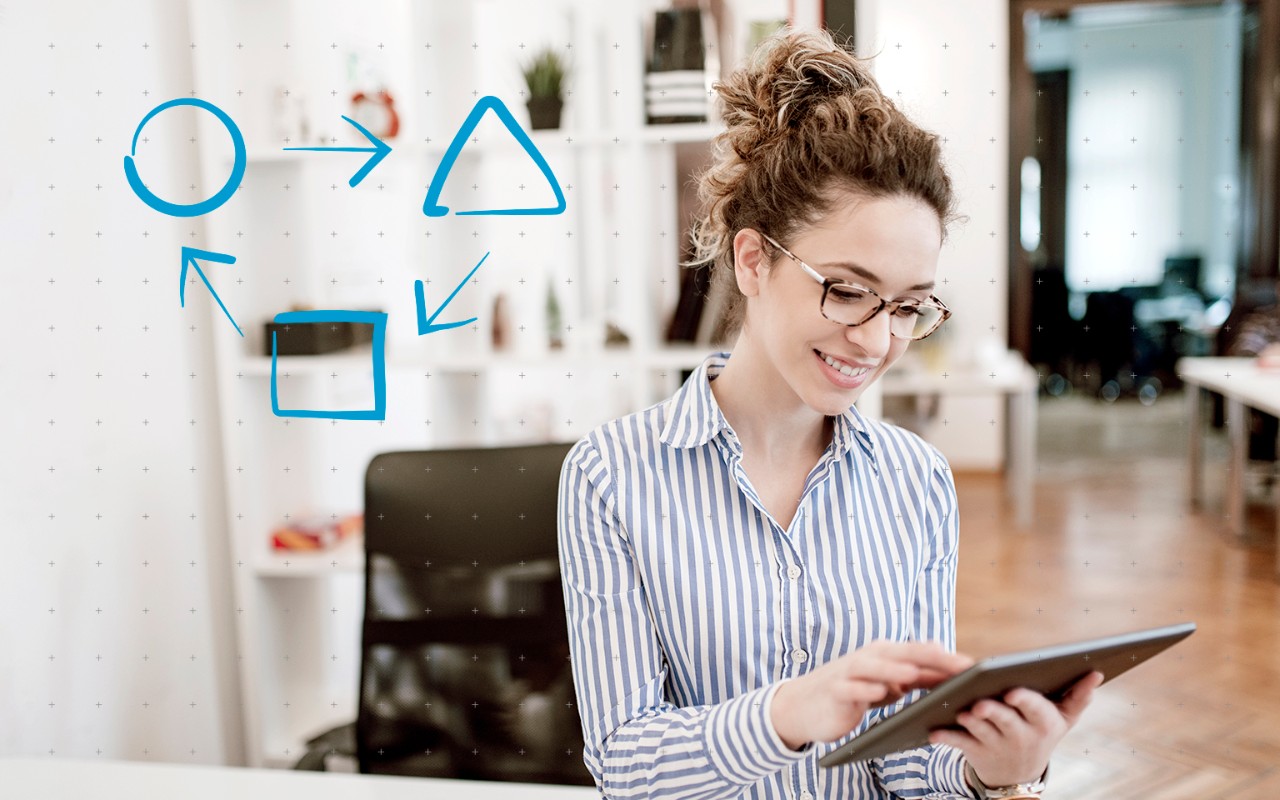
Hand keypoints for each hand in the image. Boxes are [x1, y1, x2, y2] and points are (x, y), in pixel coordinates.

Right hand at [771, 641, 973, 749]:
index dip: (947, 659)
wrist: (806, 705)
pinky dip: (863, 689)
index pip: (920, 654)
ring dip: (894, 668)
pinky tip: (878, 693)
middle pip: (902, 653)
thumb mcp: (885, 682)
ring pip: (874, 666)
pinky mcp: (834, 691)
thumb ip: (912, 670)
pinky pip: (849, 688)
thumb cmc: (851, 692)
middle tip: (958, 665)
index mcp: (884, 655)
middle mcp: (869, 658)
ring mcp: (849, 673)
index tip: (975, 666)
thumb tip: (941, 651)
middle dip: (931, 658)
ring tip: (916, 673)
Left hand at [928, 670, 1103, 786]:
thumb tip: (1096, 672)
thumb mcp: (1062, 718)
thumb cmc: (1040, 731)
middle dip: (993, 712)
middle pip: (1005, 721)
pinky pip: (958, 744)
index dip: (1024, 701)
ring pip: (981, 731)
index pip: (1035, 709)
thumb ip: (1078, 696)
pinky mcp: (975, 752)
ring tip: (960, 711)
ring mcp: (997, 745)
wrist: (1018, 774)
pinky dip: (946, 737)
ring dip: (969, 721)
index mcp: (1043, 723)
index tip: (1013, 692)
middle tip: (979, 704)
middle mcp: (1021, 736)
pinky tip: (933, 730)